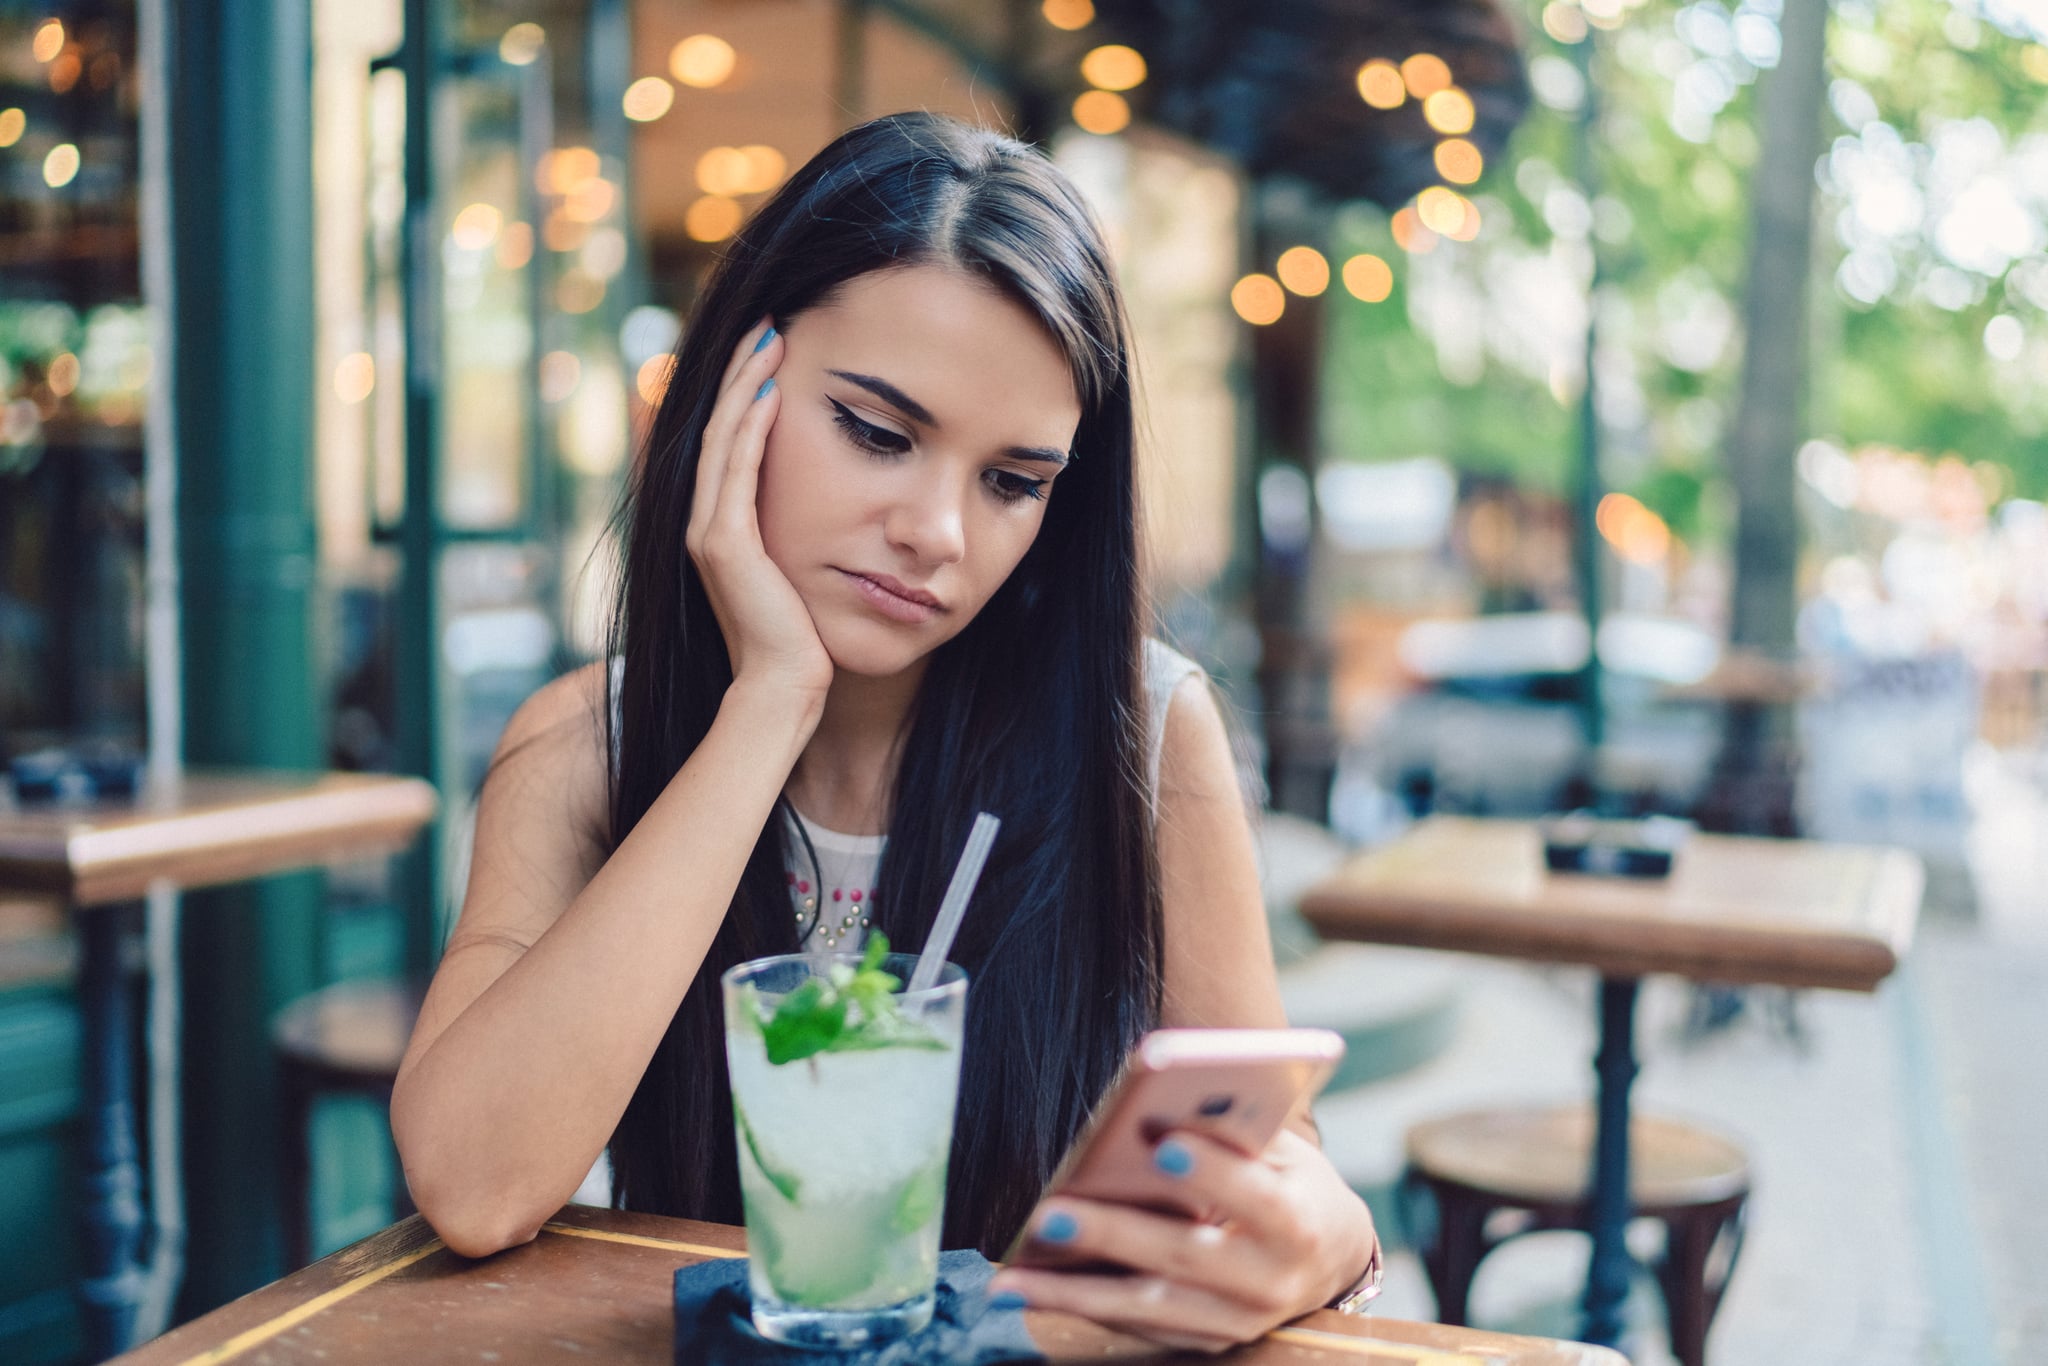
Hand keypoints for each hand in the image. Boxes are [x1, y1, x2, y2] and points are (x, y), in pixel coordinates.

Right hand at [684, 318, 832, 700]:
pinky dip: (750, 427)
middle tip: (769, 323)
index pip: (731, 440)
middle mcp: (704, 522)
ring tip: (769, 339)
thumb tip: (841, 502)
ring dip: (744, 384)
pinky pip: (735, 470)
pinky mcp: (721, 544)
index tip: (773, 347)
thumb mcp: (805, 568)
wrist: (788, 687)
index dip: (745, 390)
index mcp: (722, 525)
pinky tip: (769, 391)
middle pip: (720, 426)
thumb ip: (806, 530)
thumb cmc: (805, 636)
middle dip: (741, 371)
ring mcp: (707, 531)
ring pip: (723, 438)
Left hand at [988, 1127, 1377, 1353]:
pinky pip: (1142, 1327)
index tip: (1165, 1145)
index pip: (1256, 1196)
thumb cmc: (1289, 1181)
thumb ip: (1231, 1130)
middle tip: (1051, 1216)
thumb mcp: (1280, 1149)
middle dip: (1114, 1236)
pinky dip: (1086, 1307)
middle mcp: (1271, 1281)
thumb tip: (1159, 1102)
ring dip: (1075, 1293)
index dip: (1214, 1173)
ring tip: (1011, 1279)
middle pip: (1185, 1256)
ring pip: (1150, 1306)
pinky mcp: (1211, 1340)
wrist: (1328, 1256)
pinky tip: (1035, 1290)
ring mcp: (1240, 1320)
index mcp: (1297, 1222)